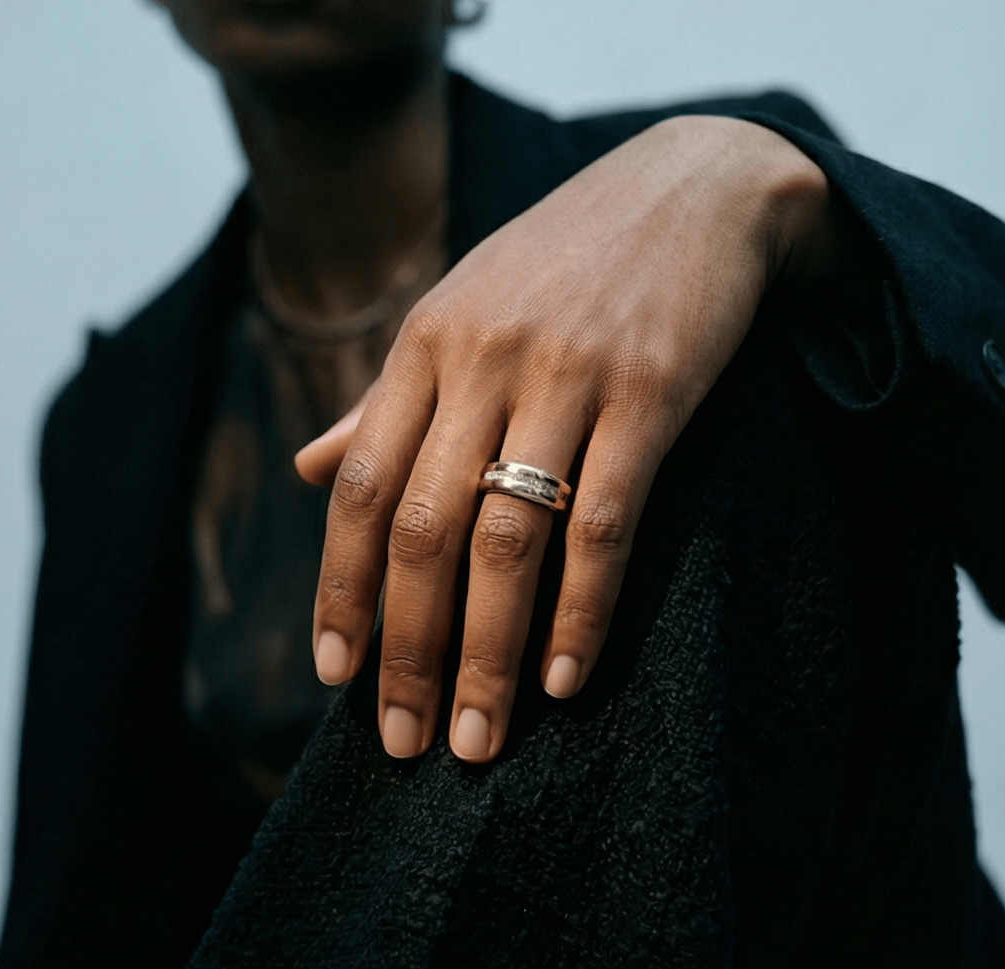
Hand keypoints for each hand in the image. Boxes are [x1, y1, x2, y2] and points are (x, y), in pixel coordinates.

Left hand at [296, 115, 838, 762]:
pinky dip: (581, 610)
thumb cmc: (565, 263)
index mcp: (426, 344)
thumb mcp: (457, 312)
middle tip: (403, 743)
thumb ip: (386, 400)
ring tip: (476, 738)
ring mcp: (568, 377)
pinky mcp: (650, 393)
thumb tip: (310, 469)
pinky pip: (606, 522)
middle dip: (406, 649)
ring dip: (486, 653)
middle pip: (425, 530)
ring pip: (508, 539)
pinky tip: (567, 680)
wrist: (694, 189)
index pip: (363, 488)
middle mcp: (483, 361)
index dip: (343, 588)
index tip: (337, 676)